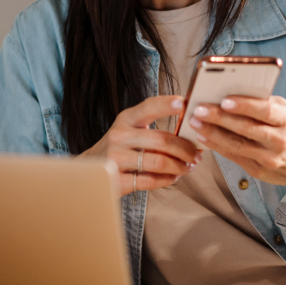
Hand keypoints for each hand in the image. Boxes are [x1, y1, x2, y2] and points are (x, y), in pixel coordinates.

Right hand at [79, 94, 202, 195]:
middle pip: (162, 140)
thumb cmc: (118, 149)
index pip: (149, 107)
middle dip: (185, 149)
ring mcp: (115, 159)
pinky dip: (166, 180)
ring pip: (158, 162)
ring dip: (179, 166)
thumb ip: (152, 127)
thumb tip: (189, 130)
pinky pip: (149, 180)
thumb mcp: (129, 130)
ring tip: (187, 167)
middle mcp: (118, 136)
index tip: (185, 104)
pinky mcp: (116, 180)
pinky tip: (172, 177)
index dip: (168, 105)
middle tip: (196, 155)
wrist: (88, 170)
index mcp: (125, 120)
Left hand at [186, 94, 285, 189]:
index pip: (265, 111)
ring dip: (212, 133)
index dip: (244, 105)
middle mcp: (280, 141)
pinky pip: (234, 157)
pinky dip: (216, 146)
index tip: (225, 99)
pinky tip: (203, 137)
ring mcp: (269, 158)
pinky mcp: (259, 171)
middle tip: (199, 109)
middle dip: (219, 118)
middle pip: (246, 128)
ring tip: (195, 122)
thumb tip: (237, 92)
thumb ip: (267, 104)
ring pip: (237, 145)